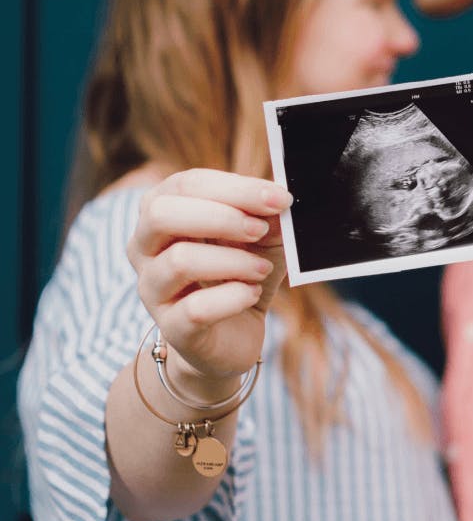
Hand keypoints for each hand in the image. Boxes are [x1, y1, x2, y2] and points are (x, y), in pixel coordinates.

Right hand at [127, 169, 293, 390]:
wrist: (232, 336)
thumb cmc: (241, 274)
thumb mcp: (262, 239)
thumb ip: (268, 217)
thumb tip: (279, 200)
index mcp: (162, 213)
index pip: (187, 184)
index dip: (236, 188)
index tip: (279, 198)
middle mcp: (145, 248)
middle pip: (162, 214)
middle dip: (221, 217)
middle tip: (260, 229)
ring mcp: (152, 289)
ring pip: (179, 261)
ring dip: (233, 260)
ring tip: (262, 269)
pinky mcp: (171, 327)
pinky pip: (195, 308)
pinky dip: (233, 297)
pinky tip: (252, 295)